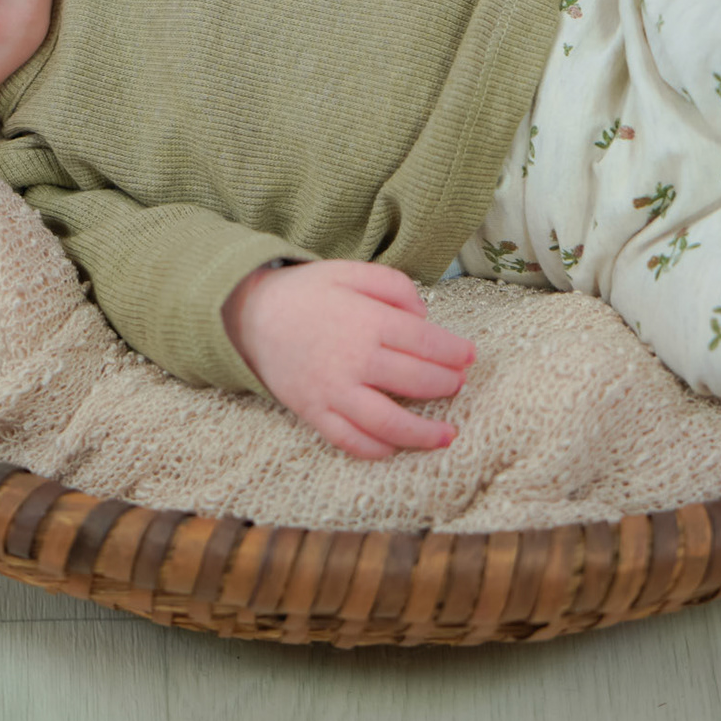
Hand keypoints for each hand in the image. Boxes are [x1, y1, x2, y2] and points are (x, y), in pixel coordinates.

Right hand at [223, 260, 475, 459]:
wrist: (250, 315)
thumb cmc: (307, 292)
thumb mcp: (351, 271)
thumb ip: (394, 286)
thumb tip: (424, 316)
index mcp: (368, 322)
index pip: (425, 342)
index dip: (454, 352)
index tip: (469, 357)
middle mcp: (354, 360)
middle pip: (415, 381)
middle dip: (445, 386)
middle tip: (458, 386)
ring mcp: (332, 391)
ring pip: (387, 422)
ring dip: (422, 433)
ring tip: (446, 437)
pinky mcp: (313, 412)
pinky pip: (348, 440)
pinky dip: (375, 449)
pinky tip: (395, 447)